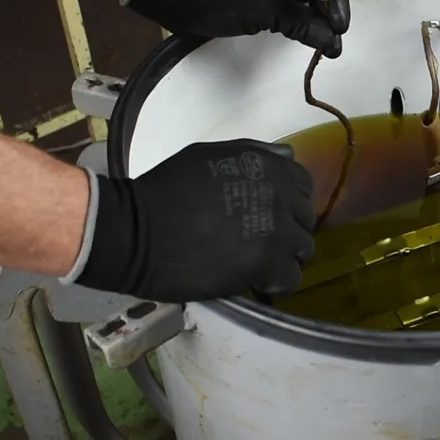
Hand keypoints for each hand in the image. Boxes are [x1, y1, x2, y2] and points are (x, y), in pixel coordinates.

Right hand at [71, 140, 315, 302]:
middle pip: (305, 219)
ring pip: (302, 250)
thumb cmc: (164, 191)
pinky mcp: (266, 263)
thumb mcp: (207, 156)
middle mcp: (277, 192)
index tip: (269, 218)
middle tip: (258, 245)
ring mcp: (275, 229)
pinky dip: (276, 284)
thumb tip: (288, 157)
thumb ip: (252, 156)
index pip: (304, 185)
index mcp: (265, 164)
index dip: (289, 205)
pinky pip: (291, 278)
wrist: (135, 232)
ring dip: (282, 259)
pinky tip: (255, 282)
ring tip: (255, 265)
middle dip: (287, 232)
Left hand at [125, 0, 350, 57]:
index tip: (338, 29)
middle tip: (331, 43)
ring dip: (313, 19)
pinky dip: (296, 18)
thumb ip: (304, 25)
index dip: (338, 2)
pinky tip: (300, 35)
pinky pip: (288, 2)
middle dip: (328, 13)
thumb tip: (334, 43)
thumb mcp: (267, 12)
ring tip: (320, 44)